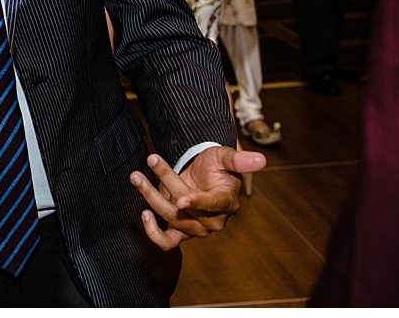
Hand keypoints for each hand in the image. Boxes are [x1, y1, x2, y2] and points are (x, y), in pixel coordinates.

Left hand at [133, 146, 264, 248]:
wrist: (203, 174)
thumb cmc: (217, 165)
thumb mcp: (226, 157)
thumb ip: (240, 160)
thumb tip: (262, 159)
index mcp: (227, 202)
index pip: (213, 206)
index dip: (198, 203)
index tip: (183, 198)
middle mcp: (213, 221)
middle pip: (186, 208)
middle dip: (166, 182)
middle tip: (151, 158)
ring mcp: (196, 228)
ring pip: (172, 218)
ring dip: (151, 197)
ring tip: (137, 175)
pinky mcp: (181, 232)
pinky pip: (167, 242)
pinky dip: (153, 232)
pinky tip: (144, 214)